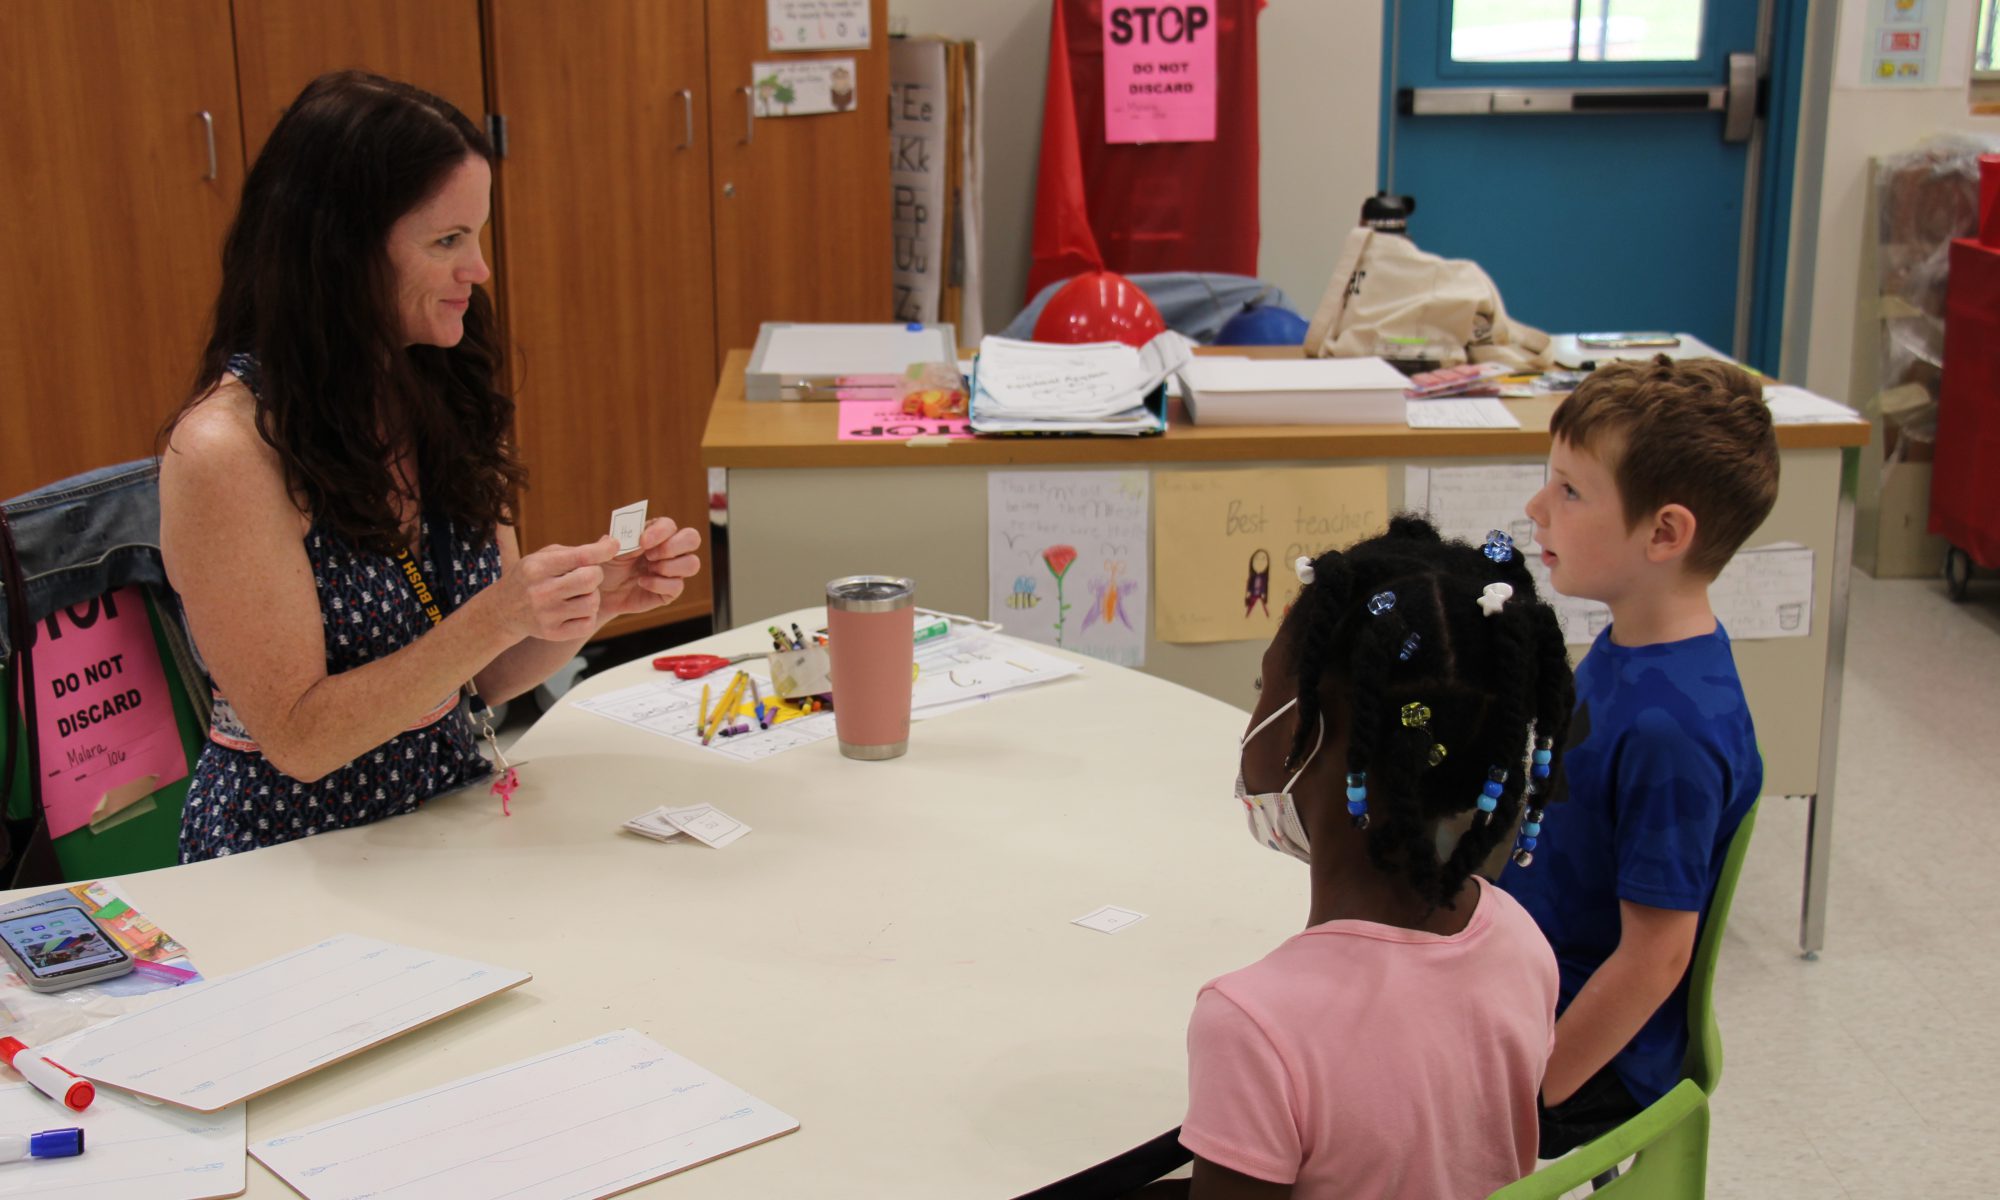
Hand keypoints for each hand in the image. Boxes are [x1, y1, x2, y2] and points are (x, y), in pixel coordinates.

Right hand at [492, 540, 615, 640]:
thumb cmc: (530, 577)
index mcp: (538, 567)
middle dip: (596, 574)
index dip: (603, 550)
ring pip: (592, 603)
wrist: (503, 610)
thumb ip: (575, 551)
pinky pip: (587, 624)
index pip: (580, 557)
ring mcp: (546, 615)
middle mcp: (541, 591)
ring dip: (592, 596)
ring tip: (579, 593)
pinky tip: (577, 609)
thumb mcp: (543, 557)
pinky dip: (588, 615)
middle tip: (589, 575)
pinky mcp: (552, 633)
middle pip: (590, 580)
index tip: (614, 546)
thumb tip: (609, 543)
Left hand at [599, 517, 702, 619]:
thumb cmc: (608, 565)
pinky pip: (678, 586)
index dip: (660, 532)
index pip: (670, 525)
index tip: (643, 542)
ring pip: (692, 564)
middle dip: (673, 547)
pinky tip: (642, 583)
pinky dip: (658, 584)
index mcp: (656, 533)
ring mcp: (673, 570)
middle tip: (650, 557)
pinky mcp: (671, 591)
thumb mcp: (610, 550)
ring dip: (669, 567)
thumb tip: (640, 539)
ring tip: (649, 570)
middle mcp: (670, 549)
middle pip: (692, 539)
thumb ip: (625, 540)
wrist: (603, 592)